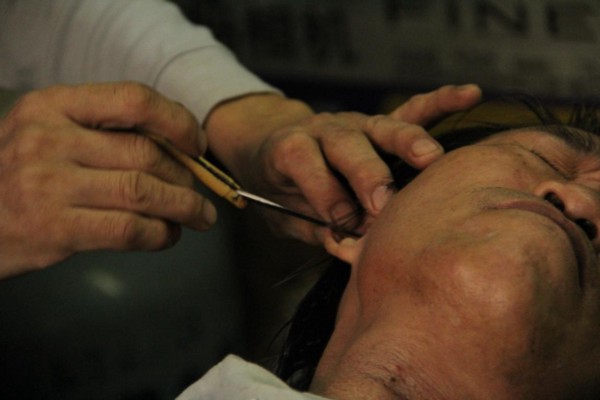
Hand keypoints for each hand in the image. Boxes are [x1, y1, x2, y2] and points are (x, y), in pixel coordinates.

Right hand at [0, 82, 214, 277]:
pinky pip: (128, 229)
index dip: (177, 120)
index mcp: (52, 106)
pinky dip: (160, 235)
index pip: (133, 99)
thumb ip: (101, 133)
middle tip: (201, 195)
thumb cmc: (15, 177)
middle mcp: (49, 139)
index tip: (196, 144)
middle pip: (146, 152)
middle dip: (186, 178)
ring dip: (184, 207)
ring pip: (144, 191)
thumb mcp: (45, 135)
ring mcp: (48, 184)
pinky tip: (167, 236)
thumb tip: (176, 149)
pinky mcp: (54, 229)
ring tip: (199, 217)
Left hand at [206, 85, 481, 243]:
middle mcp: (324, 130)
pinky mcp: (378, 123)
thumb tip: (349, 246)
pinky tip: (469, 95)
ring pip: (383, 128)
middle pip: (347, 145)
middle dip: (368, 175)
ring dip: (408, 143)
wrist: (269, 147)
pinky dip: (439, 102)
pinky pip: (412, 110)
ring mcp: (355, 123)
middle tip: (385, 205)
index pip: (305, 163)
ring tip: (430, 159)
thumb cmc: (277, 187)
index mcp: (289, 149)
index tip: (344, 226)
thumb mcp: (280, 212)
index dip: (324, 194)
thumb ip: (313, 227)